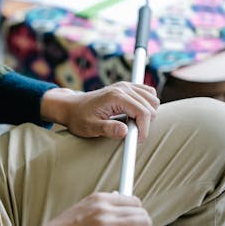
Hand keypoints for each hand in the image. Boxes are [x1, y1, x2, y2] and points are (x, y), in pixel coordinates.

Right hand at [17, 192, 151, 225]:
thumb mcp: (80, 210)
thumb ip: (99, 207)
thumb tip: (118, 200)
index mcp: (97, 198)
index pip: (133, 200)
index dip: (136, 214)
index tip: (132, 224)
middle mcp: (103, 207)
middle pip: (141, 211)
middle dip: (142, 225)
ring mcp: (105, 223)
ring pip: (144, 223)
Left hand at [40, 82, 159, 141]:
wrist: (71, 106)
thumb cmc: (79, 118)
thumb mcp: (91, 127)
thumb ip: (108, 129)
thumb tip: (125, 132)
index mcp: (115, 97)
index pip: (143, 112)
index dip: (144, 130)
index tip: (136, 141)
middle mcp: (123, 88)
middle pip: (150, 106)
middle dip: (144, 123)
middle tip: (130, 133)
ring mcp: (126, 85)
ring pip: (153, 99)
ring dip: (147, 114)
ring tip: (132, 124)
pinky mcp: (127, 87)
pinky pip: (148, 93)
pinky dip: (147, 105)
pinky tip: (134, 114)